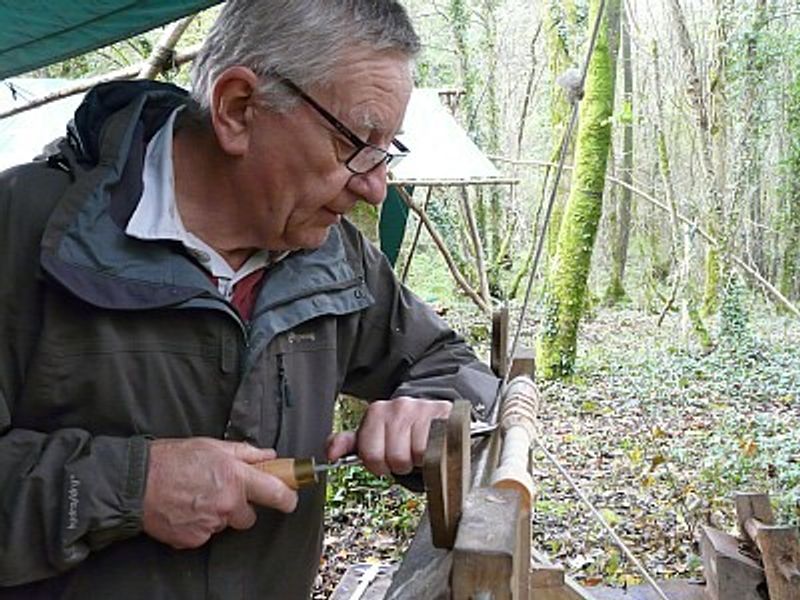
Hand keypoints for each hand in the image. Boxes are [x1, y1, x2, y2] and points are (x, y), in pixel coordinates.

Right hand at [142, 438, 297, 548]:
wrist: (136, 483)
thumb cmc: (172, 459)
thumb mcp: (213, 446)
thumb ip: (245, 453)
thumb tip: (269, 456)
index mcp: (235, 478)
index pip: (276, 493)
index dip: (288, 497)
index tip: (290, 498)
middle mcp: (227, 504)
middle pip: (249, 516)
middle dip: (240, 507)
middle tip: (222, 491)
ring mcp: (210, 524)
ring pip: (225, 524)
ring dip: (217, 514)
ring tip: (197, 496)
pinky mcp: (194, 539)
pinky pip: (206, 534)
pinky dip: (199, 525)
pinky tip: (186, 509)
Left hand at [326, 397, 451, 476]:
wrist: (435, 415)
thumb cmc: (402, 430)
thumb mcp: (373, 435)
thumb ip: (350, 444)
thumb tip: (330, 454)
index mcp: (377, 411)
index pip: (370, 454)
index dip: (378, 465)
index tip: (384, 460)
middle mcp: (399, 406)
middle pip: (395, 458)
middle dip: (400, 464)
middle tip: (405, 455)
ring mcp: (423, 409)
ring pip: (417, 455)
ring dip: (419, 460)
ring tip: (419, 450)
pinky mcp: (444, 415)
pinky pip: (437, 449)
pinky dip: (436, 455)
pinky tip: (433, 446)